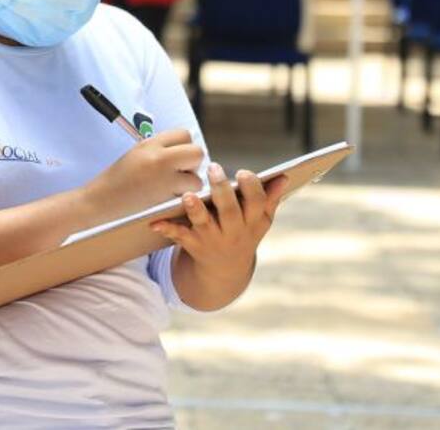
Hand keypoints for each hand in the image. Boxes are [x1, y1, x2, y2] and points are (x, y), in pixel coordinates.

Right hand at [82, 129, 203, 225]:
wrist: (101, 201)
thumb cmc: (118, 179)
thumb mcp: (137, 154)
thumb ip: (160, 149)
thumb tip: (183, 150)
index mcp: (150, 143)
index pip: (184, 134)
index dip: (185, 146)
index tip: (178, 157)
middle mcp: (159, 157)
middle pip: (197, 152)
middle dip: (193, 164)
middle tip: (181, 173)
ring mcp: (163, 178)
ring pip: (197, 179)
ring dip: (190, 186)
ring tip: (173, 189)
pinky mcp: (164, 198)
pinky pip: (187, 197)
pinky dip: (182, 200)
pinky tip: (168, 200)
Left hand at [152, 163, 287, 281]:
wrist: (225, 272)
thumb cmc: (243, 232)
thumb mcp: (260, 220)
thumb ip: (270, 198)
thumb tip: (284, 177)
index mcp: (254, 221)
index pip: (257, 202)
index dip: (252, 188)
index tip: (243, 172)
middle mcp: (235, 232)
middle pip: (230, 211)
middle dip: (223, 190)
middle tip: (214, 168)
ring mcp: (214, 240)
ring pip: (204, 224)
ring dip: (196, 210)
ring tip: (188, 196)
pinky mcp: (193, 246)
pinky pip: (179, 237)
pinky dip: (167, 229)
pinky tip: (155, 222)